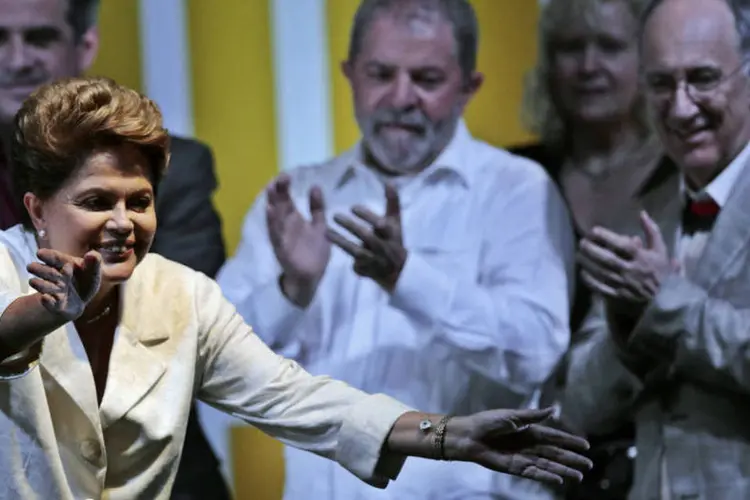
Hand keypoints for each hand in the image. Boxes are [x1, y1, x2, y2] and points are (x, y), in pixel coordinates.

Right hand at [26, 248, 101, 320]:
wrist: (80, 300)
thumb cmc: (86, 281)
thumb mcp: (92, 271)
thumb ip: (94, 262)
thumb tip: (91, 254)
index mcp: (63, 265)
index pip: (55, 258)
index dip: (48, 256)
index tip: (40, 253)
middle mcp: (56, 277)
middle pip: (46, 272)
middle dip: (40, 270)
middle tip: (31, 267)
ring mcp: (54, 290)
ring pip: (45, 287)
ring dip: (40, 285)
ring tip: (33, 282)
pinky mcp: (55, 304)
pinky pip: (51, 304)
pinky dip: (47, 301)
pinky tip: (45, 298)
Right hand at [266, 174, 329, 305]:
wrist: (312, 277)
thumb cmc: (314, 252)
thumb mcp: (320, 227)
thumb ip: (318, 208)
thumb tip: (315, 186)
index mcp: (294, 220)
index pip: (286, 200)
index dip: (285, 188)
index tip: (286, 175)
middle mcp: (286, 226)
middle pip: (279, 206)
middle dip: (278, 193)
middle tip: (279, 178)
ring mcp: (282, 237)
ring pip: (275, 218)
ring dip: (272, 205)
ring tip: (270, 190)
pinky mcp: (282, 249)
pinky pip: (276, 235)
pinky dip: (273, 224)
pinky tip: (270, 212)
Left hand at [327, 184, 405, 290]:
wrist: (398, 269)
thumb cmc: (394, 239)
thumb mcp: (395, 221)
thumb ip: (392, 202)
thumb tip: (390, 182)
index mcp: (392, 233)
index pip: (380, 224)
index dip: (367, 216)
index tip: (352, 207)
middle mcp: (384, 247)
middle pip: (367, 237)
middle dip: (350, 226)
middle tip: (335, 216)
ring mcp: (376, 260)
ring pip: (357, 251)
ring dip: (341, 242)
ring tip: (327, 232)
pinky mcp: (368, 270)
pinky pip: (355, 265)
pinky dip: (346, 257)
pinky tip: (331, 248)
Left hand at [446, 407, 591, 484]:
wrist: (469, 435)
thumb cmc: (488, 422)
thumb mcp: (512, 416)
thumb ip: (533, 416)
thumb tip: (554, 409)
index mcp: (530, 430)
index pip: (554, 437)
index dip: (570, 441)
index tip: (586, 445)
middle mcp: (530, 445)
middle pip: (555, 453)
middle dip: (572, 458)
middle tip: (589, 464)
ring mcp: (524, 457)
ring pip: (548, 465)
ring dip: (563, 470)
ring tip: (579, 476)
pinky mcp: (515, 468)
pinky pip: (534, 473)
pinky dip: (546, 476)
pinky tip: (559, 480)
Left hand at [578, 211, 677, 315]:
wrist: (665, 298)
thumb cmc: (660, 270)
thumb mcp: (660, 249)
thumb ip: (652, 231)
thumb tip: (641, 213)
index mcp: (642, 257)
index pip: (623, 245)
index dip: (607, 237)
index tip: (594, 230)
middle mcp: (632, 270)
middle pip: (608, 259)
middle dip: (592, 250)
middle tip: (582, 242)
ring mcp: (624, 284)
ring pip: (602, 273)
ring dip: (588, 263)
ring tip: (579, 255)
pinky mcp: (618, 296)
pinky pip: (601, 288)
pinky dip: (590, 280)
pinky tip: (583, 272)